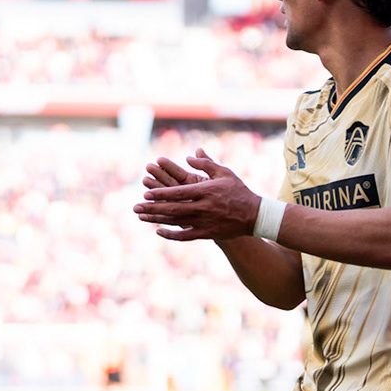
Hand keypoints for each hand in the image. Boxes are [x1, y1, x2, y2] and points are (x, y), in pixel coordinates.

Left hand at [135, 149, 260, 241]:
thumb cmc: (238, 191)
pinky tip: (158, 231)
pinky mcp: (207, 233)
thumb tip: (190, 154)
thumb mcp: (224, 172)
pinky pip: (185, 235)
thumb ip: (206, 163)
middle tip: (135, 207)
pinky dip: (170, 234)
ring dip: (156, 219)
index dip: (161, 194)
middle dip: (152, 208)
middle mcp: (203, 207)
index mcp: (206, 190)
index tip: (146, 194)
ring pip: (175, 222)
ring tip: (141, 217)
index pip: (178, 192)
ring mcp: (204, 222)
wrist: (254, 215)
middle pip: (172, 208)